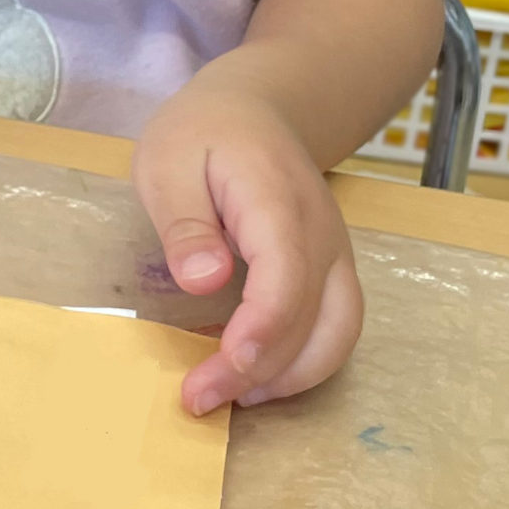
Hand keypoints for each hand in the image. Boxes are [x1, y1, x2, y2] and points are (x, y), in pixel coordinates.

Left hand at [131, 80, 363, 415]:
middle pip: (315, 319)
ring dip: (292, 376)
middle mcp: (322, 235)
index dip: (261, 331)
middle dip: (262, 370)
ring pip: (340, 334)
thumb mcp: (168, 162)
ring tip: (229, 397)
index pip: (286, 277)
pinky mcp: (331, 272)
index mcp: (276, 201)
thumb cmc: (203, 133)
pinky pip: (335, 327)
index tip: (224, 368)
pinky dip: (302, 361)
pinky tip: (253, 373)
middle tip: (199, 399)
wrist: (256, 109)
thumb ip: (185, 222)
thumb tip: (204, 282)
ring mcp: (335, 256)